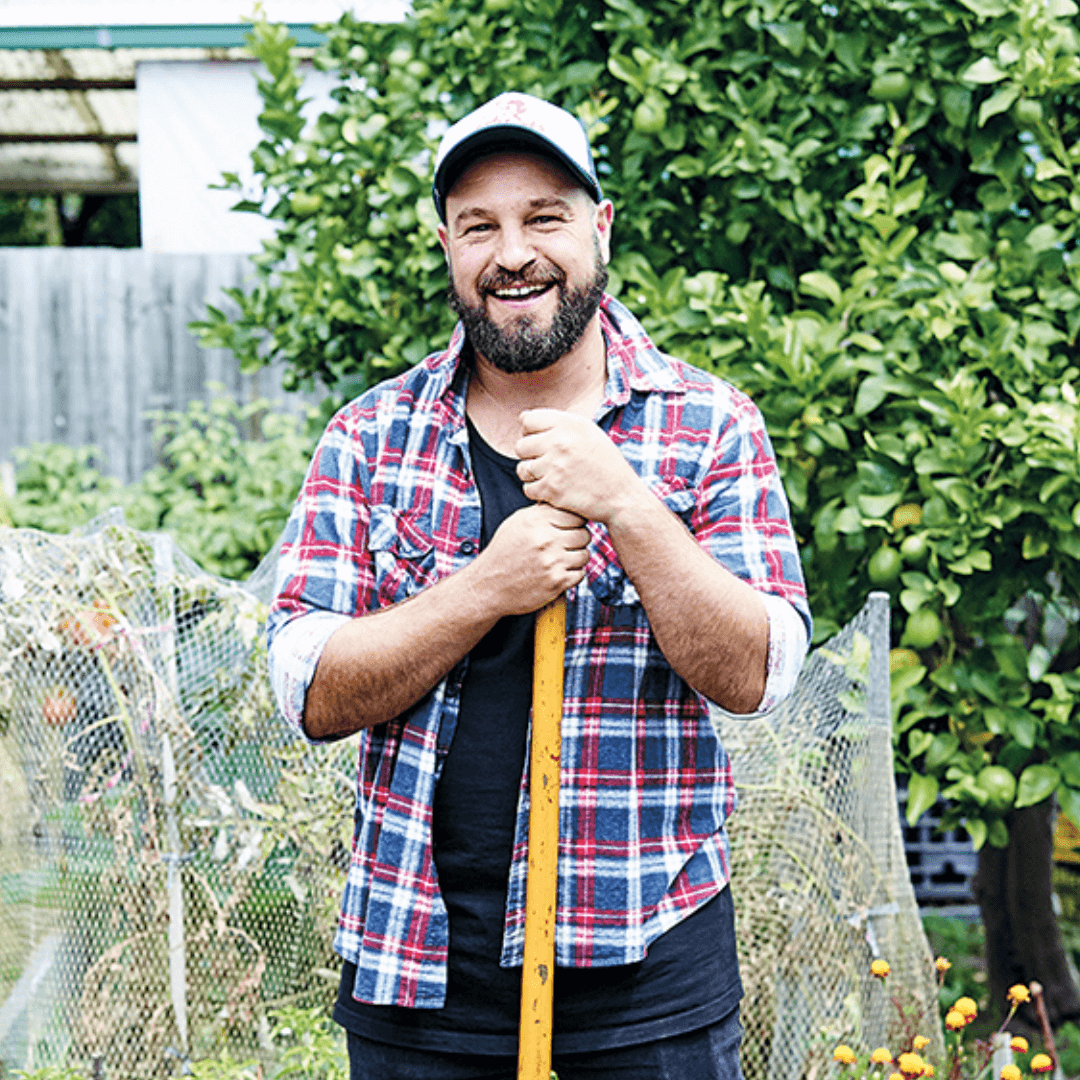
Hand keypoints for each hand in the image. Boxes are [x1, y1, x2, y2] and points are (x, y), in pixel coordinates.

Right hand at [473, 502, 589, 615]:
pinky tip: (559, 572)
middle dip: (578, 540)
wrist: (489, 585)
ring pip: (584, 554)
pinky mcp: (557, 582)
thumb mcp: (517, 523)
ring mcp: (552, 561)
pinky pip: (581, 573)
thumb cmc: (504, 552)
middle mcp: (545, 539)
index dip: (575, 522)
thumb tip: (563, 502)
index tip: (569, 529)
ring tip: (561, 559)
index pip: (575, 515)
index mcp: (536, 521)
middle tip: (566, 545)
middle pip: (583, 534)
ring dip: (576, 558)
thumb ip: (541, 512)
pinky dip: (573, 574)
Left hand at [515, 409, 645, 524]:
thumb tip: (522, 418)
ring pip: (522, 469)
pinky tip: (552, 490)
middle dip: (530, 456)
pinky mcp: (552, 489)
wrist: (621, 495)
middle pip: (520, 446)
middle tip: (546, 464)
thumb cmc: (604, 464)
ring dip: (532, 475)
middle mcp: (560, 441)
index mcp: (569, 424)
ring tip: (550, 477)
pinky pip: (528, 489)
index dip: (531, 433)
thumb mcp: (589, 432)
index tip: (542, 443)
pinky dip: (538, 492)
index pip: (527, 420)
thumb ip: (558, 423)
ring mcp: (554, 466)